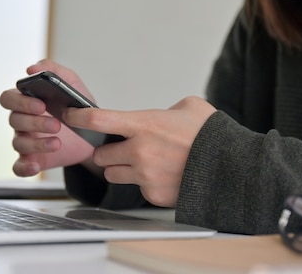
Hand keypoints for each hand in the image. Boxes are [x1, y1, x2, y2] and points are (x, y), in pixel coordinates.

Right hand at [0, 60, 96, 176]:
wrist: (95, 135)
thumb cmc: (78, 108)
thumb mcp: (73, 85)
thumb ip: (55, 71)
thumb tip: (33, 68)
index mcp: (26, 101)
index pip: (9, 98)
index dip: (21, 102)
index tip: (41, 105)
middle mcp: (22, 121)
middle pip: (14, 120)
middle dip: (34, 122)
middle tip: (56, 124)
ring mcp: (25, 141)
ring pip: (18, 143)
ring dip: (37, 143)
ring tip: (58, 142)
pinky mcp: (32, 160)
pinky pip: (18, 166)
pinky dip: (23, 168)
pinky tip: (35, 166)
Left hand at [63, 96, 215, 207]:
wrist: (233, 168)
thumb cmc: (212, 136)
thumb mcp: (190, 107)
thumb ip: (167, 110)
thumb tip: (161, 116)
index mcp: (143, 124)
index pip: (96, 120)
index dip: (77, 117)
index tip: (69, 116)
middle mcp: (139, 151)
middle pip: (100, 156)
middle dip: (108, 152)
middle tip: (123, 148)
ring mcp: (144, 175)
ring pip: (114, 175)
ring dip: (121, 169)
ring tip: (143, 163)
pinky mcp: (153, 194)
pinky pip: (137, 189)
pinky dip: (144, 183)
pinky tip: (163, 176)